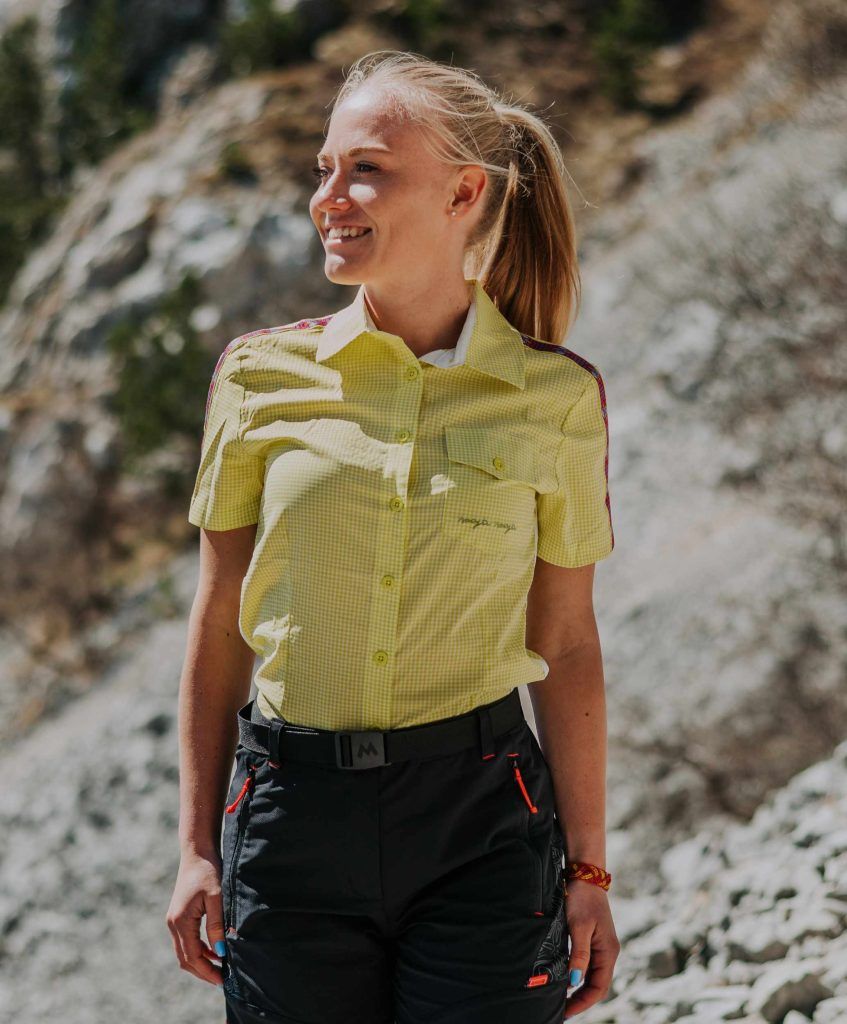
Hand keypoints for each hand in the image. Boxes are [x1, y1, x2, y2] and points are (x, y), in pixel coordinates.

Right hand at [166, 848, 227, 985]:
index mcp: (180, 921)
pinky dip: (198, 949)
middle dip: (203, 971)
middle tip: (221, 979)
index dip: (207, 970)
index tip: (222, 979)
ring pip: (184, 951)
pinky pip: (186, 940)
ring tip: (220, 967)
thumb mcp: (216, 898)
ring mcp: (174, 919)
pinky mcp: (179, 915)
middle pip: (185, 958)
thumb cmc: (208, 870)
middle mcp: (173, 923)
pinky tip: (214, 950)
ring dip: (200, 961)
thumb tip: (220, 952)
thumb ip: (216, 925)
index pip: (192, 956)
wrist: (197, 851)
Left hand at [562, 879, 619, 1018]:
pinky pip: (588, 964)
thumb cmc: (582, 898)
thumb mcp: (579, 927)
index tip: (566, 1012)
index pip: (599, 987)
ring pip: (592, 976)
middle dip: (581, 1000)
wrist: (585, 874)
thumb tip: (575, 981)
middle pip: (597, 985)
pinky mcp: (593, 938)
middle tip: (560, 1010)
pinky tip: (565, 979)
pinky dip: (578, 975)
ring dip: (579, 989)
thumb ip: (579, 955)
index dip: (583, 1002)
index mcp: (609, 952)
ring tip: (561, 1000)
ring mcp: (601, 945)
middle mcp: (608, 952)